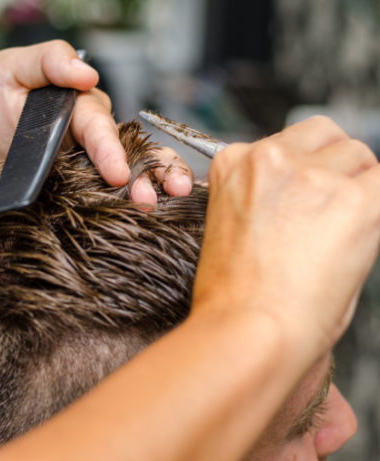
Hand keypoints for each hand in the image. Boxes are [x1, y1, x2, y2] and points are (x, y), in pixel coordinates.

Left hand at [0, 40, 192, 203]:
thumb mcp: (6, 71)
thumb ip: (46, 60)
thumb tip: (86, 72)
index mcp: (76, 103)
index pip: (99, 124)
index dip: (110, 148)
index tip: (117, 173)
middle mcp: (88, 134)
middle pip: (129, 148)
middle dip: (153, 167)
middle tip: (161, 192)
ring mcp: (84, 165)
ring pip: (129, 172)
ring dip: (149, 188)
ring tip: (154, 206)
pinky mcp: (77, 192)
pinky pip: (105, 197)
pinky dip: (126, 206)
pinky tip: (141, 218)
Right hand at [192, 116, 379, 357]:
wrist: (248, 330)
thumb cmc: (235, 297)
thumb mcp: (231, 228)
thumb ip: (266, 196)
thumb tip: (312, 197)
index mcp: (233, 163)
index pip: (286, 142)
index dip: (301, 172)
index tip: (302, 202)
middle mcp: (271, 159)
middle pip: (328, 138)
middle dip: (335, 168)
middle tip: (329, 215)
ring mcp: (315, 177)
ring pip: (362, 155)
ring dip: (360, 187)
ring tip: (341, 237)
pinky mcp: (357, 201)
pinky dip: (378, 206)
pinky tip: (364, 235)